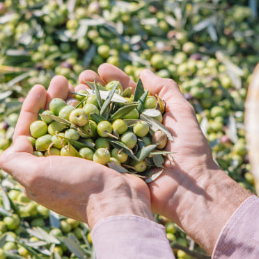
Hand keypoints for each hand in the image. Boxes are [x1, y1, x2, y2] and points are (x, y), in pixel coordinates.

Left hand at [0, 76, 152, 227]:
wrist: (117, 202)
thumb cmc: (75, 188)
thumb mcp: (34, 176)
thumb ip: (14, 159)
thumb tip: (14, 144)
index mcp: (38, 170)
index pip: (28, 132)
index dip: (31, 108)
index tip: (39, 87)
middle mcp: (58, 164)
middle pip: (52, 124)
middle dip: (54, 100)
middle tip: (62, 79)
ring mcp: (82, 160)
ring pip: (74, 123)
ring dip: (74, 102)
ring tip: (80, 83)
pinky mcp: (103, 156)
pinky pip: (95, 128)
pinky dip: (94, 112)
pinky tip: (98, 98)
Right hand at [79, 64, 250, 253]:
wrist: (189, 189)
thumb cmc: (190, 150)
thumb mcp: (183, 114)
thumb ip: (167, 91)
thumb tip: (144, 72)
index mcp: (147, 119)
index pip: (128, 95)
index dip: (114, 81)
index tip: (100, 69)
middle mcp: (131, 133)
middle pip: (109, 108)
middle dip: (94, 92)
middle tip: (79, 78)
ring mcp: (121, 150)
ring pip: (99, 127)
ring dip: (83, 111)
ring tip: (68, 95)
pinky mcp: (114, 167)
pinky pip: (96, 151)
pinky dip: (82, 138)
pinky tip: (68, 123)